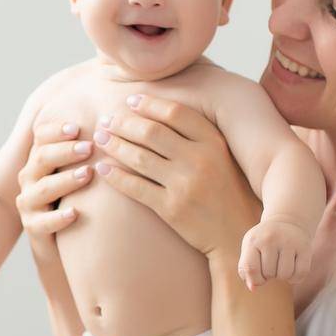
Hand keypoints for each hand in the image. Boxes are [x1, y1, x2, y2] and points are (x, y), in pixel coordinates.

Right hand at [15, 120, 95, 257]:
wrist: (61, 242)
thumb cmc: (77, 198)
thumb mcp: (80, 170)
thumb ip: (89, 148)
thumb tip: (114, 118)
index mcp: (40, 159)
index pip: (41, 137)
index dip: (57, 130)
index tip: (78, 127)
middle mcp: (30, 178)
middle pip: (42, 158)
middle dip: (65, 151)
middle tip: (89, 147)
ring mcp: (29, 203)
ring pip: (43, 188)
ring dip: (66, 180)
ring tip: (87, 174)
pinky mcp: (34, 228)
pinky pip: (43, 223)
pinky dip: (59, 218)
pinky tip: (75, 213)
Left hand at [90, 94, 259, 262]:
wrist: (236, 234)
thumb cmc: (227, 192)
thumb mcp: (223, 158)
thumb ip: (199, 136)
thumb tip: (161, 111)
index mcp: (214, 142)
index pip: (175, 113)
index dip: (149, 104)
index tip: (130, 101)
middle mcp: (200, 160)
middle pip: (151, 132)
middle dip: (123, 123)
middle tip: (106, 120)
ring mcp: (185, 185)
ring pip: (139, 158)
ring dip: (114, 145)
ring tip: (100, 139)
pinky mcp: (171, 209)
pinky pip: (135, 187)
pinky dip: (115, 176)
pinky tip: (102, 169)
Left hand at [238, 217, 313, 290]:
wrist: (288, 222)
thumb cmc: (264, 242)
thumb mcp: (250, 250)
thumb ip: (246, 270)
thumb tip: (253, 288)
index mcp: (253, 240)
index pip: (251, 269)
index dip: (256, 280)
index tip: (260, 277)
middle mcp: (270, 238)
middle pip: (269, 274)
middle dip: (270, 275)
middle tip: (272, 264)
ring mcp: (289, 241)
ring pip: (285, 275)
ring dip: (283, 277)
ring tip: (281, 266)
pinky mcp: (305, 247)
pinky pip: (300, 274)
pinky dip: (295, 278)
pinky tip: (292, 269)